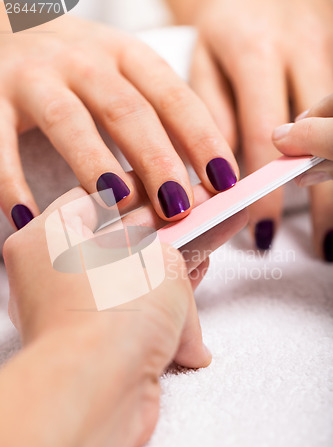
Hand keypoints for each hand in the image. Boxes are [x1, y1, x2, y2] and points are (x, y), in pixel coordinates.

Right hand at [0, 4, 237, 230]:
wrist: (10, 28)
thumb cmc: (79, 69)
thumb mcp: (125, 75)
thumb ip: (158, 116)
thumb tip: (203, 176)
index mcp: (126, 56)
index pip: (173, 97)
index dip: (202, 138)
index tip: (225, 182)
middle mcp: (83, 60)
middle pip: (127, 110)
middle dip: (156, 160)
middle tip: (178, 207)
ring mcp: (35, 76)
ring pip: (67, 120)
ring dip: (94, 165)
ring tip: (117, 207)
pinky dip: (12, 182)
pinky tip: (29, 218)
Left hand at [1, 187, 246, 446]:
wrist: (101, 392)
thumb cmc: (111, 314)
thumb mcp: (159, 259)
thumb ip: (176, 247)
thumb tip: (185, 252)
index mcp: (46, 240)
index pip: (96, 199)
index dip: (142, 190)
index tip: (170, 185)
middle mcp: (53, 278)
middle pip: (120, 243)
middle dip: (168, 229)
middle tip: (201, 212)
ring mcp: (76, 314)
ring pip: (133, 280)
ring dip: (174, 266)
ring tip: (209, 240)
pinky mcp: (99, 347)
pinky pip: (139, 312)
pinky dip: (168, 302)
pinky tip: (198, 282)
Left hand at [169, 0, 332, 254]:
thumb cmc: (225, 31)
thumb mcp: (204, 62)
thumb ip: (210, 114)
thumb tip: (221, 173)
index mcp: (255, 52)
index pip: (262, 135)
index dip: (265, 190)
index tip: (264, 231)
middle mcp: (300, 49)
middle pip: (323, 135)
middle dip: (325, 197)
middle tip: (324, 243)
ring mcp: (328, 51)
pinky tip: (332, 178)